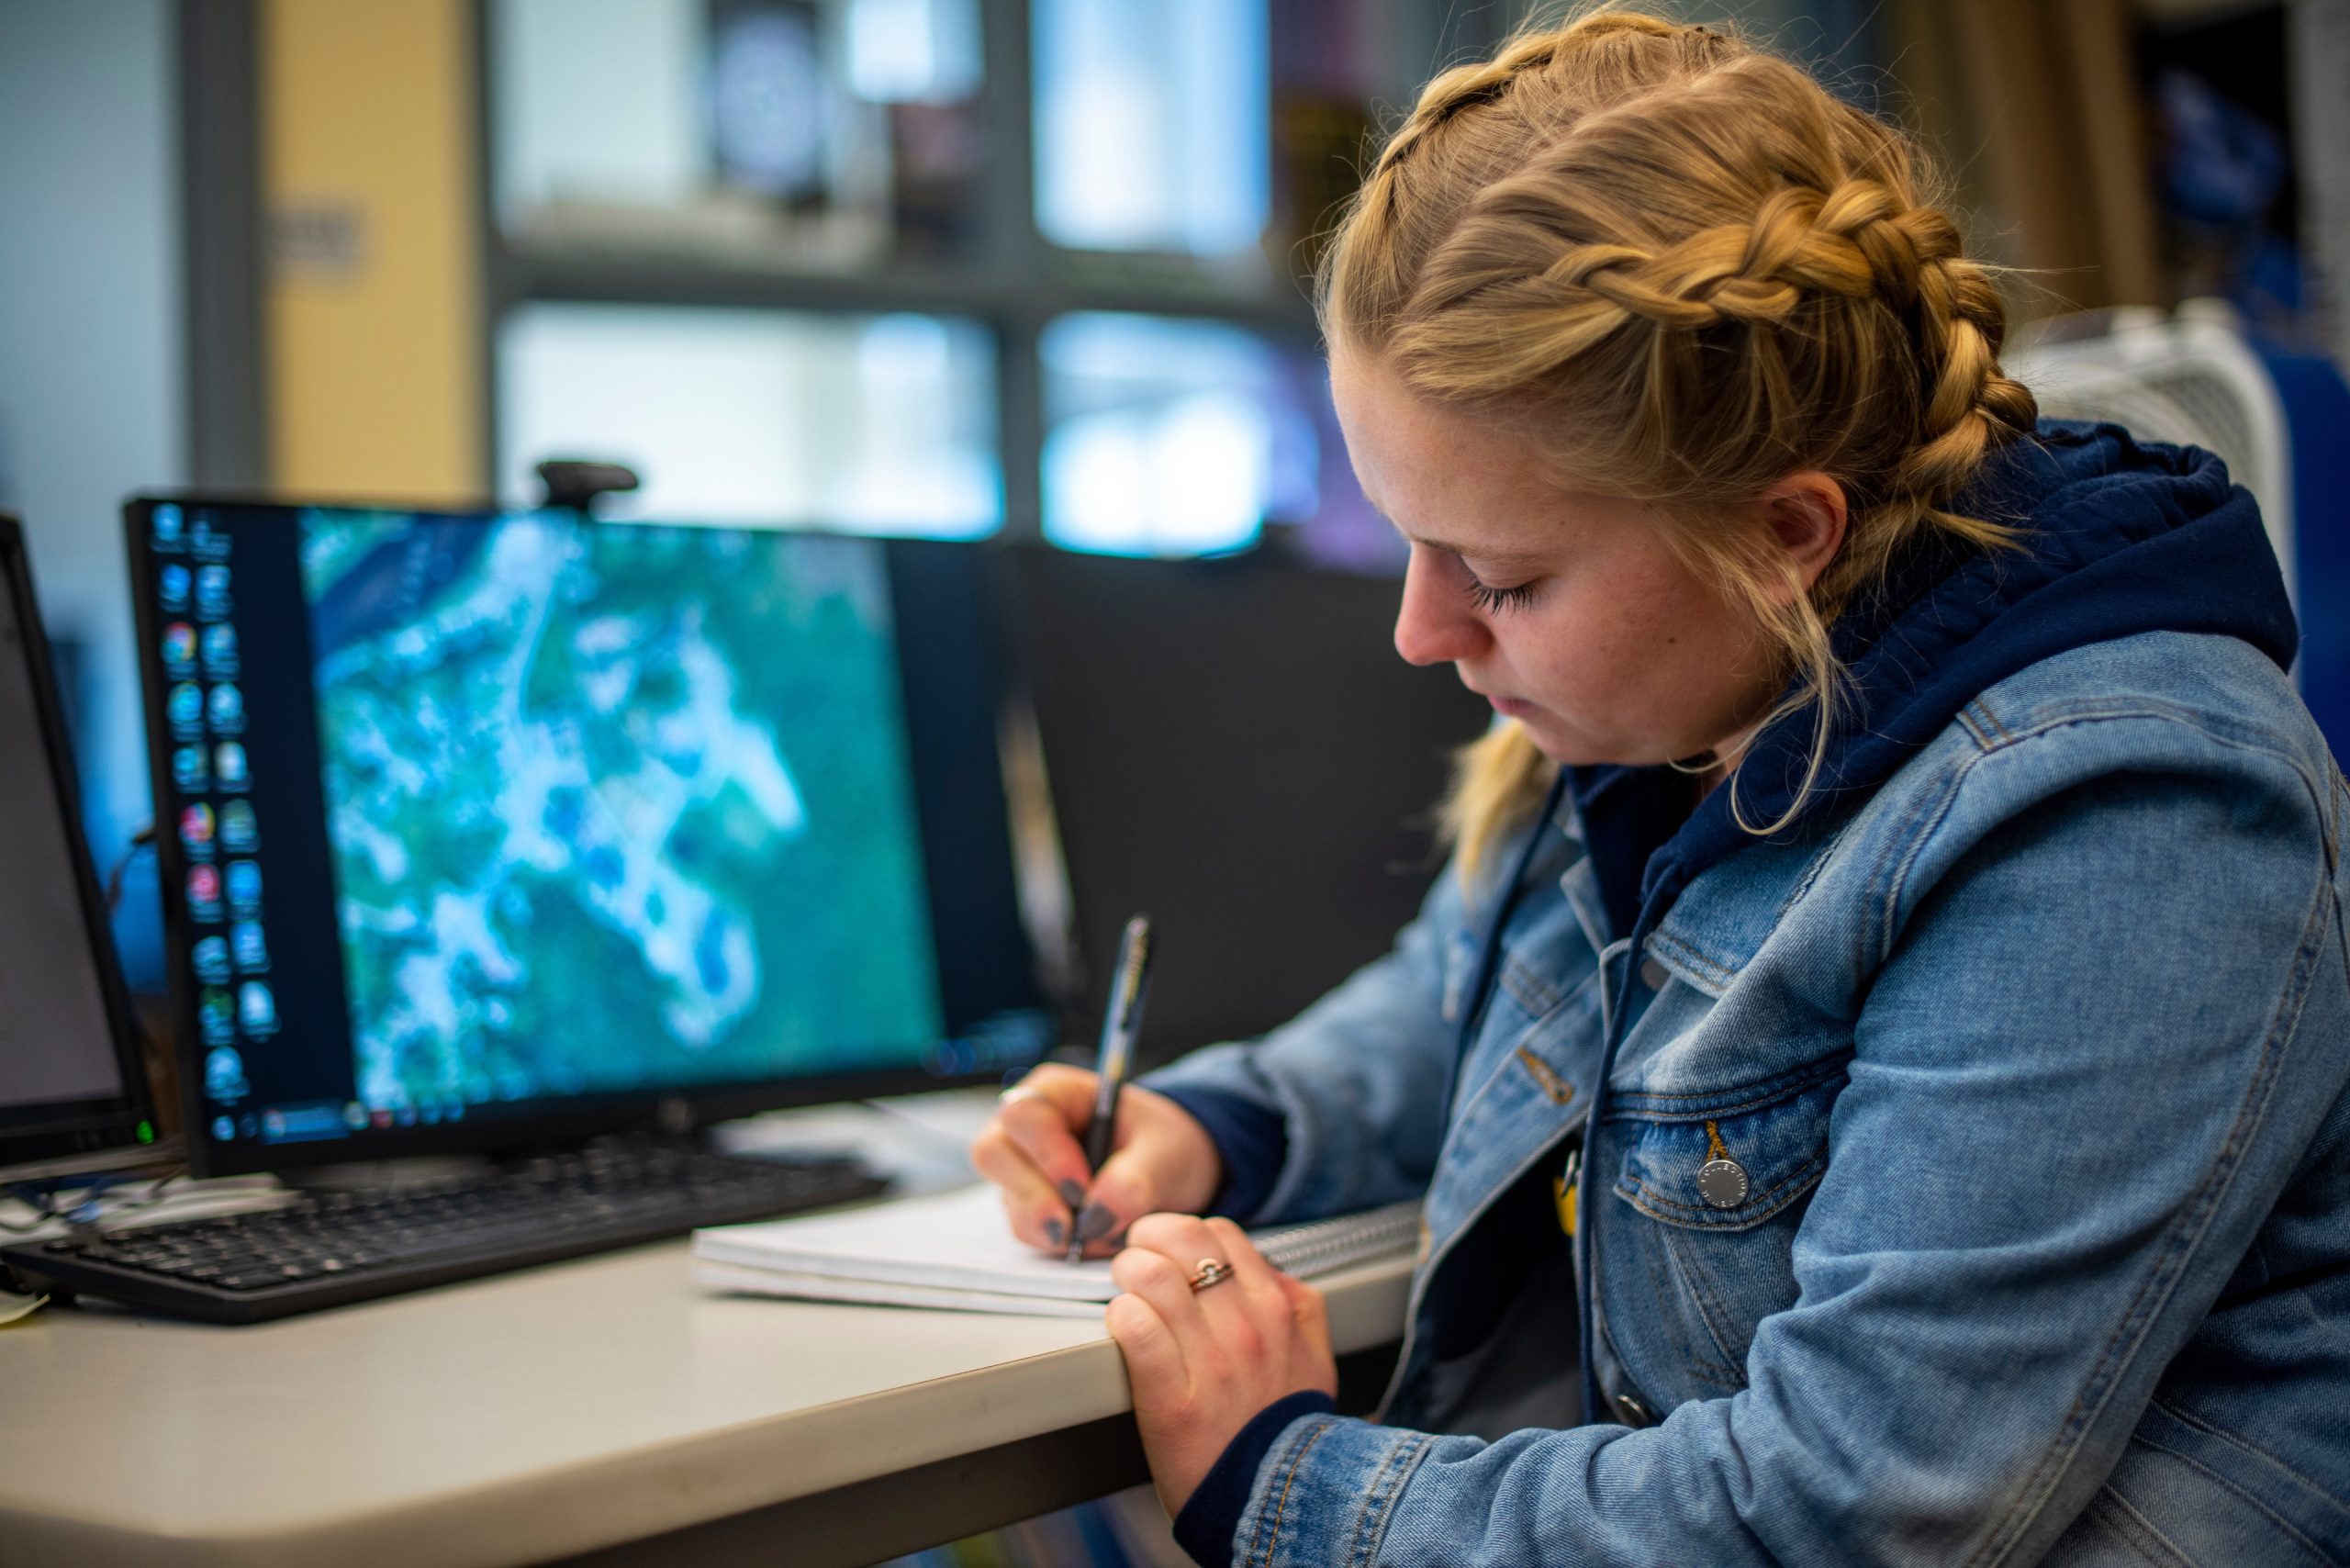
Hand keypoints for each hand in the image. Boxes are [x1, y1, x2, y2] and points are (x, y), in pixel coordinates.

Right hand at [969, 1064, 1222, 1256]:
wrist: (1170, 1169)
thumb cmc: (1163, 1144)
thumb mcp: (1165, 1154)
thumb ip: (1135, 1179)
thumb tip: (1096, 1215)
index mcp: (1058, 1091)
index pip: (1025, 1113)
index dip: (1047, 1153)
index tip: (1082, 1188)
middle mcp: (1027, 1125)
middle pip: (992, 1153)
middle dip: (1033, 1195)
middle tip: (1073, 1226)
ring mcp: (1022, 1166)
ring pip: (1007, 1198)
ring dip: (1050, 1225)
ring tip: (1102, 1230)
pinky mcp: (1027, 1203)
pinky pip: (1025, 1228)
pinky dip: (1058, 1241)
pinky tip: (1095, 1235)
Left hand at [1106, 1213, 1337, 1516]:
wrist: (1276, 1501)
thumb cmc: (1287, 1431)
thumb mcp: (1314, 1357)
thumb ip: (1298, 1306)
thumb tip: (1267, 1271)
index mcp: (1278, 1309)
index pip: (1220, 1233)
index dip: (1184, 1234)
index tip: (1168, 1251)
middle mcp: (1247, 1326)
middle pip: (1180, 1240)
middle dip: (1146, 1241)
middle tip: (1134, 1259)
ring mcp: (1211, 1361)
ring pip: (1151, 1275)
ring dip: (1127, 1276)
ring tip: (1123, 1292)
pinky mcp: (1172, 1400)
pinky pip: (1135, 1328)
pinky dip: (1120, 1318)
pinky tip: (1121, 1327)